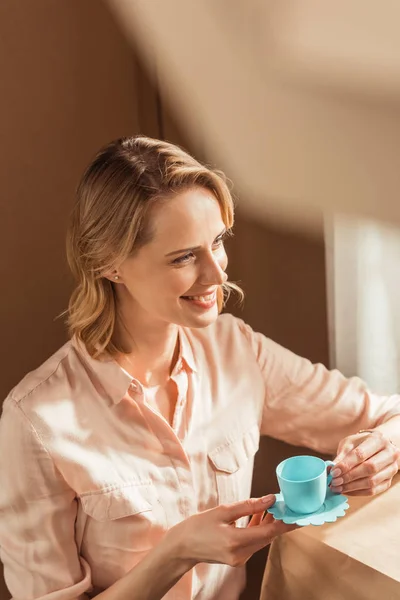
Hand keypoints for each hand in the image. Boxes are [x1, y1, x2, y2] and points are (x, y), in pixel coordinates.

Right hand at [164, 495, 296, 567]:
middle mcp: (241, 554)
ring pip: (262, 539)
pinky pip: (254, 541)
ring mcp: (240, 558)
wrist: (181, 547)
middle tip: (290, 504)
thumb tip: (270, 498)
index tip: (301, 514)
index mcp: (237, 541)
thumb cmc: (197, 527)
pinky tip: (261, 515)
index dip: (288, 523)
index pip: (270, 532)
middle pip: (268, 536)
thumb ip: (247, 506)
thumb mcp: (222, 511)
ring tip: (276, 505)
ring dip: (269, 523)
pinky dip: (259, 529)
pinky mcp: (237, 557)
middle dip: (280, 520)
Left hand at [331, 430, 399, 495]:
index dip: (346, 464)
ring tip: (337, 487)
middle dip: (349, 476)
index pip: (361, 454)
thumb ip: (342, 455)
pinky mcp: (389, 482)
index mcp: (378, 439)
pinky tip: (346, 490)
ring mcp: (391, 469)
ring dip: (352, 486)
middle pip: (369, 468)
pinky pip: (373, 491)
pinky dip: (357, 492)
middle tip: (334, 481)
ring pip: (372, 482)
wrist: (377, 447)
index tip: (334, 472)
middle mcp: (389, 454)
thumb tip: (330, 468)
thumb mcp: (350, 443)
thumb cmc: (361, 443)